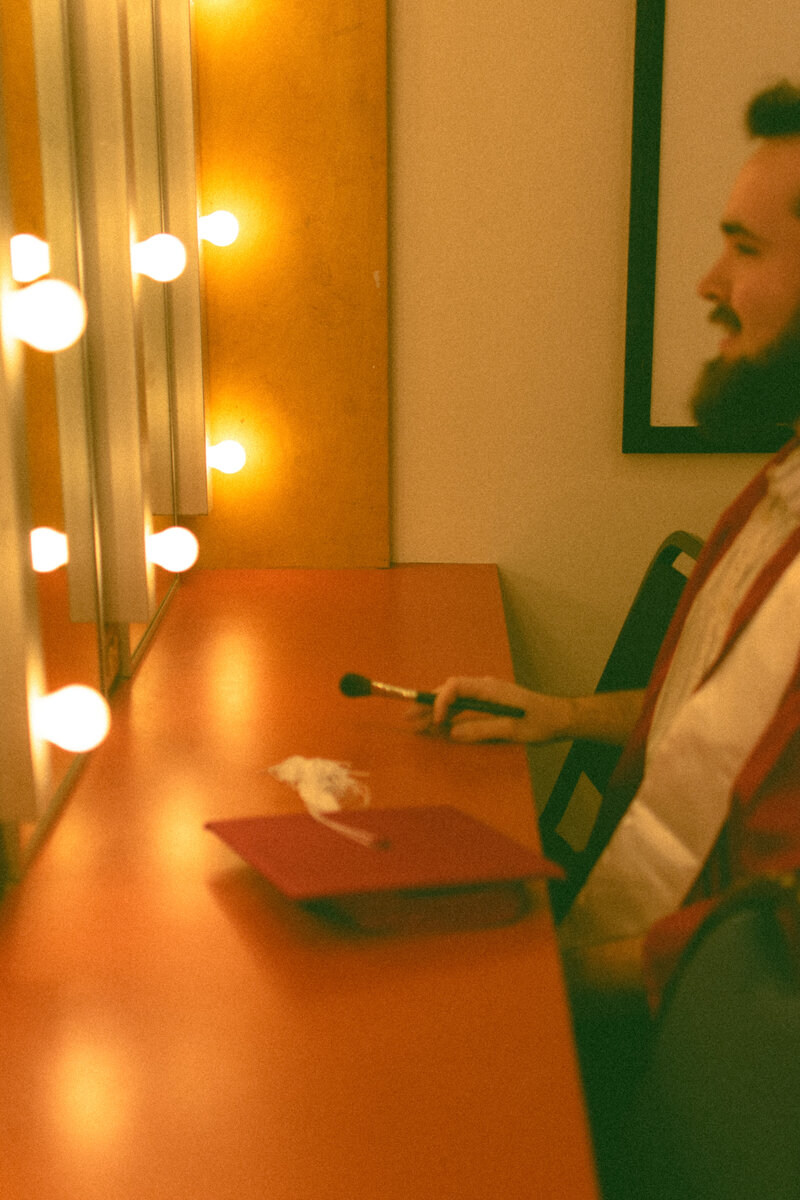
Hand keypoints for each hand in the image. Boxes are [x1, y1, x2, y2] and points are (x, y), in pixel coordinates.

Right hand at [407, 675, 573, 743]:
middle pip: (450, 691)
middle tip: (408, 719)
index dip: (440, 701)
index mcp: (489, 688)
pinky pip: (463, 707)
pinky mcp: (488, 704)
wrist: (560, 718)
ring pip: (454, 700)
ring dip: (435, 711)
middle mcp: (485, 687)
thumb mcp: (511, 730)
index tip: (435, 721)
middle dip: (428, 705)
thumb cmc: (539, 722)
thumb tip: (452, 733)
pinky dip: (449, 716)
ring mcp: (486, 695)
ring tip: (415, 723)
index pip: (455, 686)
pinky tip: (438, 726)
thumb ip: (481, 729)